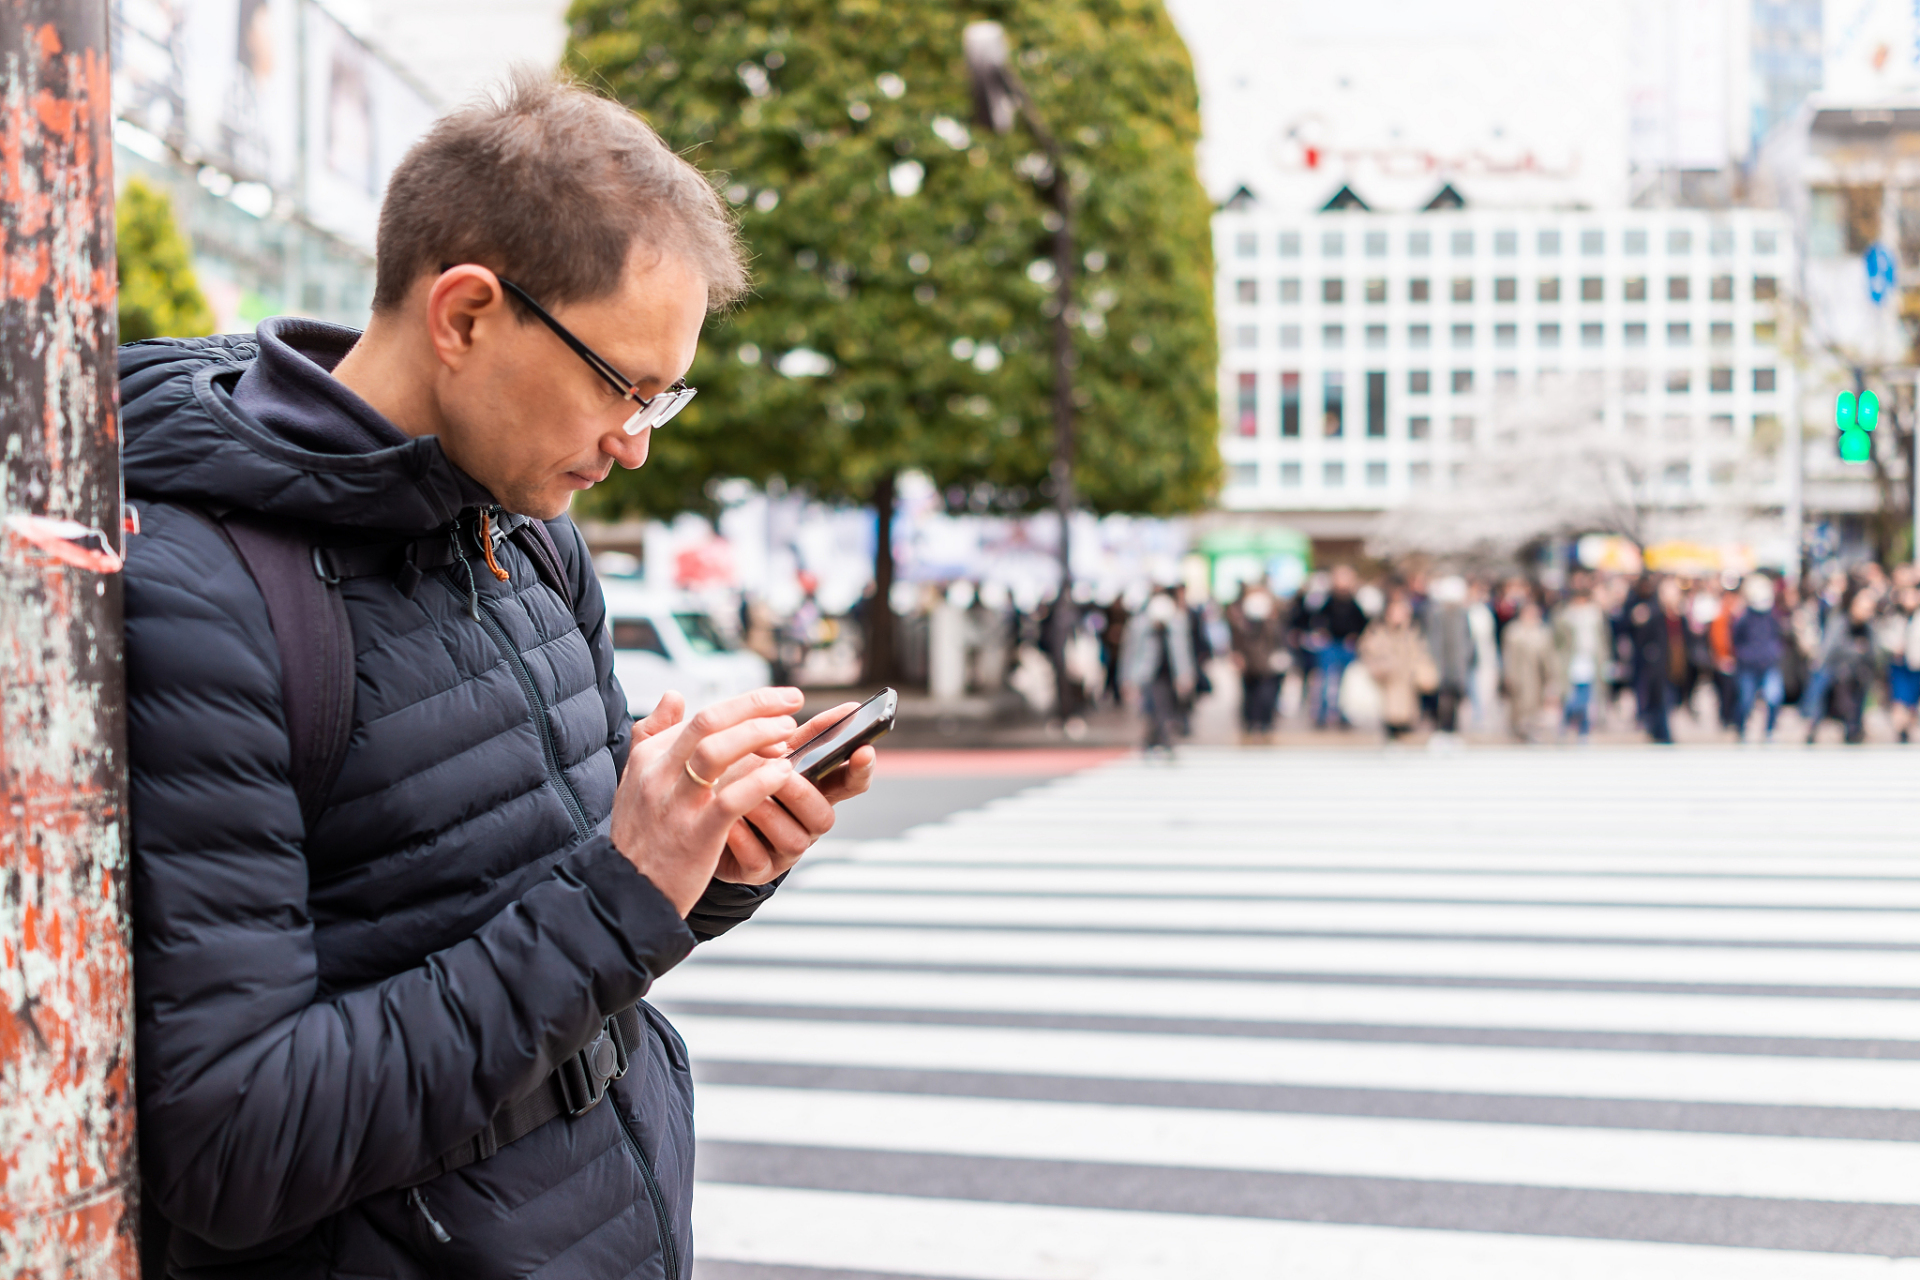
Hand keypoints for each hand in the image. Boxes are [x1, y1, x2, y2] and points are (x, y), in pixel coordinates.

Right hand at [610, 687, 801, 915]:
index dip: (744, 706)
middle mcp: (658, 774)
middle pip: (708, 722)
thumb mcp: (636, 780)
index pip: (702, 716)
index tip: (776, 706)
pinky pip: (730, 800)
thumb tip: (674, 694)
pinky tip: (782, 773)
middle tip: (791, 703)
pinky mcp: (695, 835)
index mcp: (649, 757)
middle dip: (755, 706)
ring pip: (715, 752)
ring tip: (789, 734)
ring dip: (758, 736)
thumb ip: (652, 735)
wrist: (628, 891)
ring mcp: (676, 804)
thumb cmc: (641, 836)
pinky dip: (760, 781)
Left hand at [717, 702, 877, 884]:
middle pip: (824, 816)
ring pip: (793, 840)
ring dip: (767, 813)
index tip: (863, 749)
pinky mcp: (758, 870)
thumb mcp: (773, 753)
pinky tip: (725, 822)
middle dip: (801, 792)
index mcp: (816, 791)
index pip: (852, 783)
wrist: (700, 813)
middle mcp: (806, 824)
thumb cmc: (742, 777)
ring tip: (739, 792)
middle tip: (780, 771)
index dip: (861, 770)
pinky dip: (741, 838)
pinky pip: (757, 859)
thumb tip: (850, 707)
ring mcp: (785, 850)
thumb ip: (808, 734)